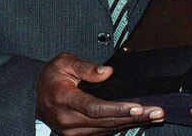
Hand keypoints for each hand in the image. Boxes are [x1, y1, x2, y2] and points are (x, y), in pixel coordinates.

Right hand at [36, 52, 163, 135]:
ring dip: (133, 123)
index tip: (137, 106)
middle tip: (157, 111)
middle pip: (106, 121)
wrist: (33, 95)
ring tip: (155, 116)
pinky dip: (122, 126)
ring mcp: (72, 131)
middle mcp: (68, 120)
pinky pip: (103, 132)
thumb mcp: (64, 62)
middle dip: (134, 117)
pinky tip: (139, 120)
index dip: (117, 108)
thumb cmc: (51, 77)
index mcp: (64, 99)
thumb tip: (108, 72)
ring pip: (107, 129)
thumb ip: (86, 67)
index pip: (94, 107)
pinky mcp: (78, 135)